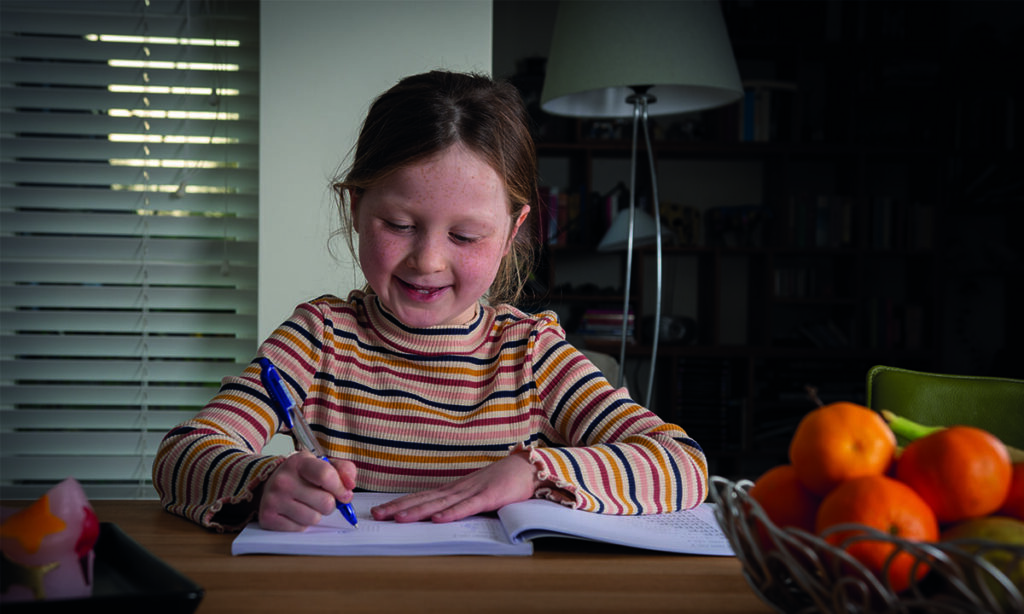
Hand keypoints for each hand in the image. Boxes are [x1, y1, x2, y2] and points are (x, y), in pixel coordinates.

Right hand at [258, 452, 356, 530]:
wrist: (270, 483)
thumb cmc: (303, 476)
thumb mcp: (323, 464)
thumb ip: (344, 470)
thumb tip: (350, 486)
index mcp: (299, 462)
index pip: (326, 476)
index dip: (341, 488)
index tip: (344, 494)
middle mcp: (283, 479)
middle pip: (325, 502)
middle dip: (330, 504)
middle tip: (320, 498)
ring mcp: (273, 499)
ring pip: (314, 518)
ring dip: (316, 514)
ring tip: (307, 504)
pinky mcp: (268, 517)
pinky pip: (300, 528)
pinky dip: (302, 524)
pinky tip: (295, 512)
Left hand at [371, 453, 541, 522]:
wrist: (528, 468)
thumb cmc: (502, 482)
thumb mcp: (475, 494)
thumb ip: (458, 504)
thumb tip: (436, 516)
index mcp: (453, 489)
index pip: (422, 496)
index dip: (400, 503)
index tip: (379, 510)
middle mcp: (458, 489)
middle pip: (425, 498)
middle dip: (400, 507)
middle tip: (377, 514)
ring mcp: (473, 491)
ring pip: (441, 503)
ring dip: (419, 511)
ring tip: (399, 518)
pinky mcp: (490, 497)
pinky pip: (468, 507)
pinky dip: (452, 513)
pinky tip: (438, 519)